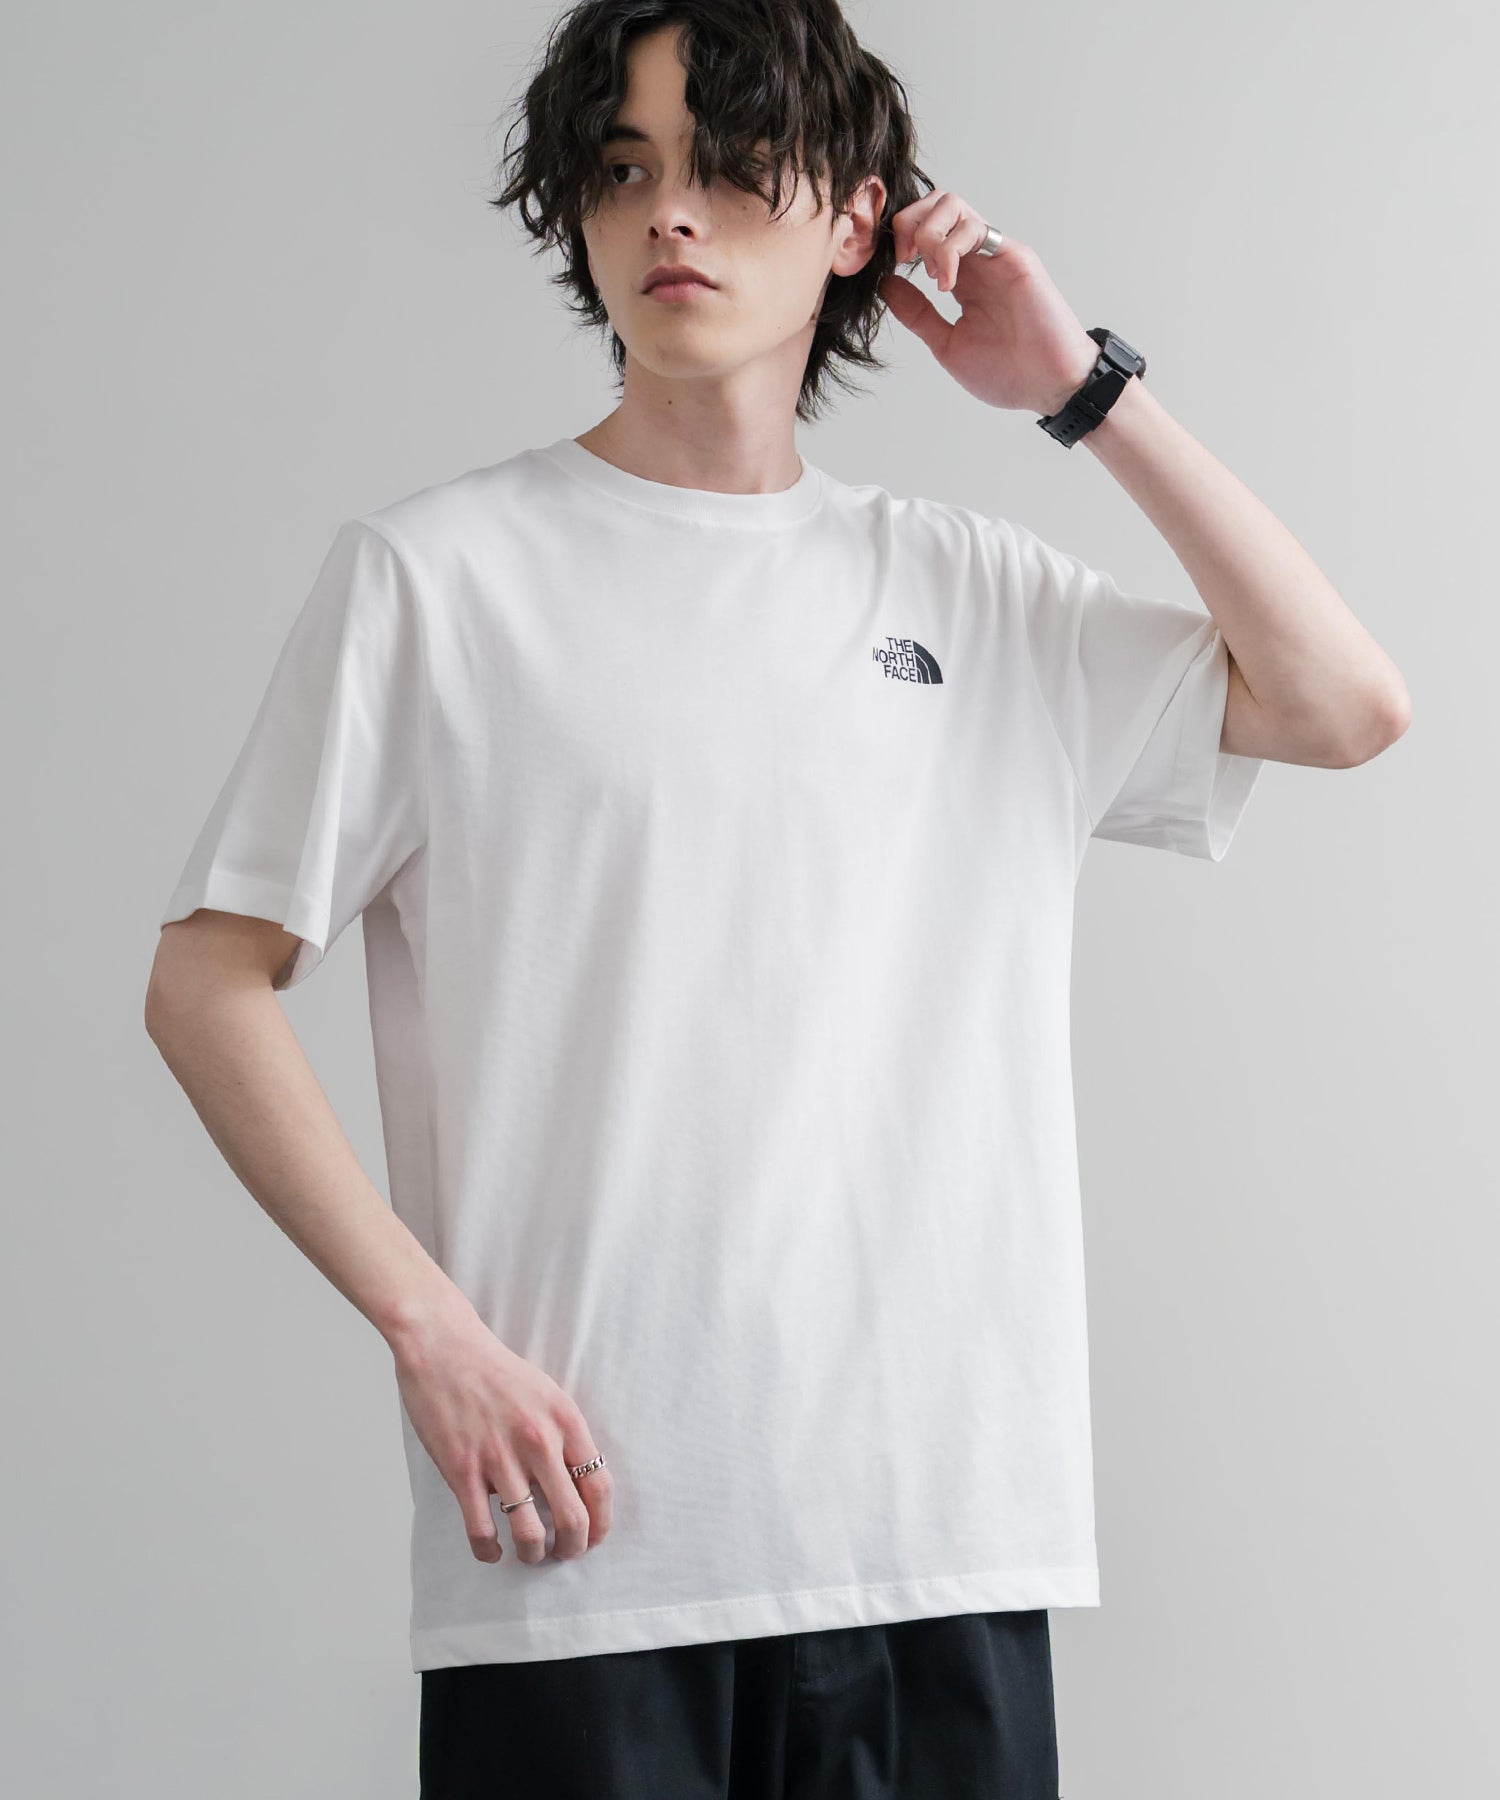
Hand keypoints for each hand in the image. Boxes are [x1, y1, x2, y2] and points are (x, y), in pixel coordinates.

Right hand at [389, 1301, 612, 1565]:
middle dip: (573, 1548)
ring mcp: (499, 1457)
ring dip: (534, 1554)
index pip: (600, 1485)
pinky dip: (489, 1551)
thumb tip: (576, 1484)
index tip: (594, 1537)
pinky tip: (491, 1552)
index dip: (601, 1522)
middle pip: (573, 1517)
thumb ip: (564, 1435)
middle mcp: (538, 1441)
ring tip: (531, 1554)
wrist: (444, 1346)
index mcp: (564, 1420)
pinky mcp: (462, 1469)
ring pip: (530, 1532)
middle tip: (565, 1554)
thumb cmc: (495, 1371)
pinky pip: (482, 1529)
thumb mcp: (546, 1393)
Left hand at [878, 193, 1099, 417]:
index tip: (891, 267)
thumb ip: (917, 313)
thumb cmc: (1007, 372)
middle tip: (904, 260)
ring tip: (931, 275)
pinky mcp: (1014, 256)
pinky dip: (948, 248)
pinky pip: (974, 229)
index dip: (900, 238)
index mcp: (961, 277)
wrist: (1049, 386)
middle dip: (908, 223)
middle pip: (935, 203)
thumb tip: (885, 283)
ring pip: (951, 204)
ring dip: (928, 233)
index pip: (924, 229)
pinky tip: (947, 282)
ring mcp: (995, 254)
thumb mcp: (947, 343)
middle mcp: (977, 259)